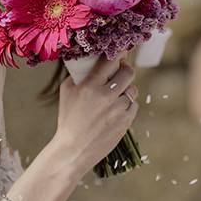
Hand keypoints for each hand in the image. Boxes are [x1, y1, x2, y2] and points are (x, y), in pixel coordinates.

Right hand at [50, 59, 138, 175]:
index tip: (120, 51)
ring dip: (126, 89)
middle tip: (122, 70)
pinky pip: (133, 105)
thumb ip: (80, 75)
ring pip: (132, 90)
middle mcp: (106, 96)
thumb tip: (93, 60)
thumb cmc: (68, 118)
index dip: (118, 53)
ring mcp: (118, 109)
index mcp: (90, 86)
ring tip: (116, 94)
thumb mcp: (67, 92)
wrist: (74, 149)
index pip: (109, 61)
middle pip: (128, 72)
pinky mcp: (126, 121)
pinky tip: (117, 108)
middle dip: (126, 69)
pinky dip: (127, 104)